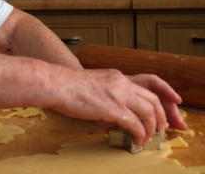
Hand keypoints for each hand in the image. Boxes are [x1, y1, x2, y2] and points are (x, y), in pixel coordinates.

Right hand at [48, 68, 180, 145]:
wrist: (56, 84)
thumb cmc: (66, 86)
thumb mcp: (92, 84)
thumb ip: (104, 94)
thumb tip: (108, 112)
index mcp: (116, 77)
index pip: (144, 89)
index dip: (154, 105)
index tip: (155, 117)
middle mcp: (121, 83)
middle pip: (152, 100)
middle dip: (160, 117)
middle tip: (159, 130)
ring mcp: (118, 95)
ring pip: (149, 113)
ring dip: (152, 129)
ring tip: (148, 139)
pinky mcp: (113, 108)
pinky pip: (136, 124)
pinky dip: (140, 134)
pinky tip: (137, 140)